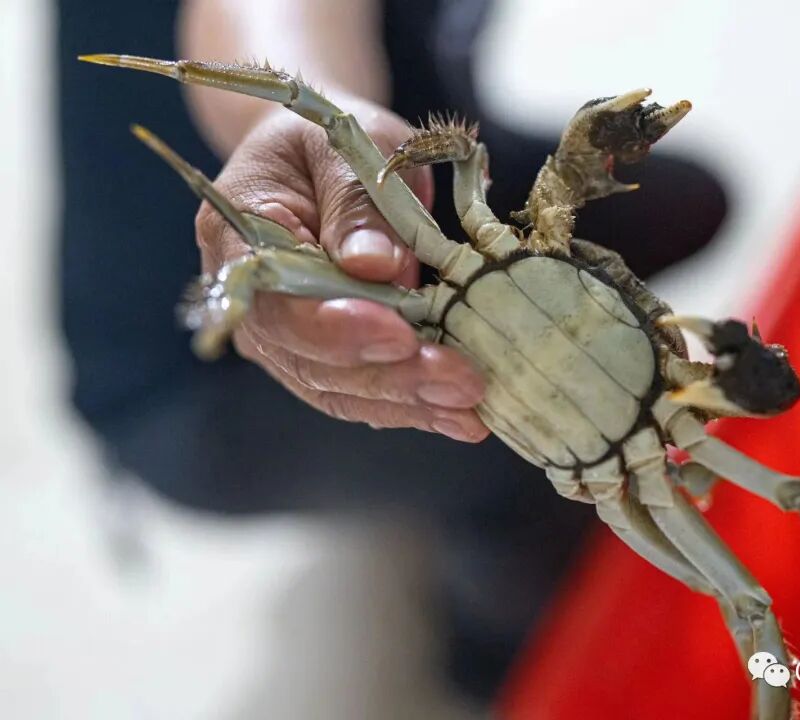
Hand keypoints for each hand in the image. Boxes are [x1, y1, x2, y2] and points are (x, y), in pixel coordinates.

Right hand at [195, 97, 488, 442]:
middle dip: (392, 376)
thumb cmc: (329, 143)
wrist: (318, 160)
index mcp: (237, 236)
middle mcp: (251, 302)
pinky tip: (461, 417)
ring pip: (341, 389)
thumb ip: (359, 203)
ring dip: (410, 402)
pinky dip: (414, 407)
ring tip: (472, 407)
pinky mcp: (324, 358)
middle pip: (312, 360)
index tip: (399, 335)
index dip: (335, 329)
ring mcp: (285, 338)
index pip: (275, 303)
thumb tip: (378, 266)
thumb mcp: (349, 145)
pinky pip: (364, 394)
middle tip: (462, 381)